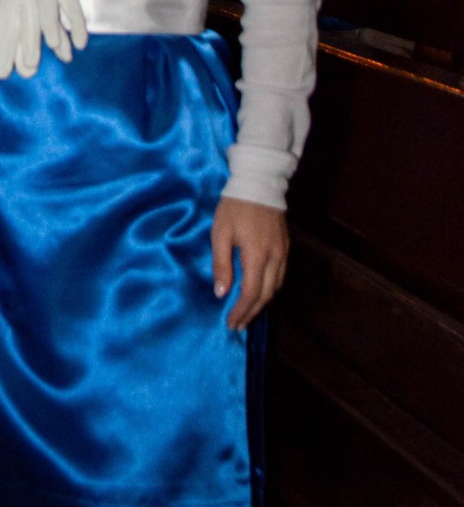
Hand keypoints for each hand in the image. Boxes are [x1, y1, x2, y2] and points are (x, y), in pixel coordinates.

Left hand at [210, 197, 287, 330]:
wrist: (259, 182)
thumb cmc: (234, 207)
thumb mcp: (220, 233)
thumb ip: (221, 264)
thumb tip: (221, 293)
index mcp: (257, 254)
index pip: (251, 292)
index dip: (241, 310)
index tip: (231, 322)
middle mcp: (275, 257)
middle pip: (266, 294)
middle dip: (252, 312)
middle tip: (238, 324)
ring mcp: (283, 252)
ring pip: (276, 287)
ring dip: (262, 303)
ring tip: (247, 312)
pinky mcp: (286, 247)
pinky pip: (280, 275)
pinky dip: (270, 289)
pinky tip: (260, 292)